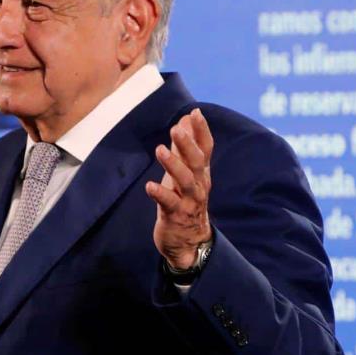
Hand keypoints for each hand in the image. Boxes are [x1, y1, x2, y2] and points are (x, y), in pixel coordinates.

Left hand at [145, 108, 213, 269]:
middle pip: (196, 162)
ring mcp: (189, 201)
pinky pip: (170, 204)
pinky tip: (150, 186)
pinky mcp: (176, 215)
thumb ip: (184, 147)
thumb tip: (185, 120)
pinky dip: (160, 194)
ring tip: (160, 149)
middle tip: (176, 129)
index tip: (195, 112)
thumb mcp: (186, 172)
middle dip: (187, 144)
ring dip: (173, 164)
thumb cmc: (185, 201)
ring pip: (185, 181)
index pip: (205, 148)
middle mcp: (198, 185)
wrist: (188, 242)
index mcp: (201, 173)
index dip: (202, 131)